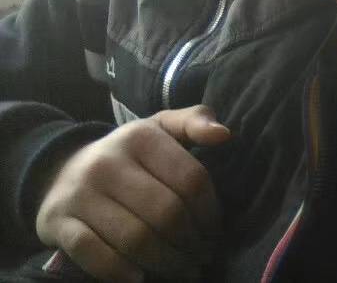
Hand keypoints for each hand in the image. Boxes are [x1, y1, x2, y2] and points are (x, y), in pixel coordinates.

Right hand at [35, 105, 229, 282]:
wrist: (61, 169)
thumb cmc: (127, 153)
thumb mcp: (160, 128)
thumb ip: (195, 122)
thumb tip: (224, 134)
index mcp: (140, 136)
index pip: (190, 179)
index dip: (210, 212)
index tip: (215, 231)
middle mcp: (108, 161)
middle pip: (166, 213)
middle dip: (191, 243)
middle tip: (202, 257)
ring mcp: (81, 193)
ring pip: (135, 239)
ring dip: (167, 263)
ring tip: (183, 270)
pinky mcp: (59, 222)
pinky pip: (94, 254)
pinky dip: (120, 271)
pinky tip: (140, 278)